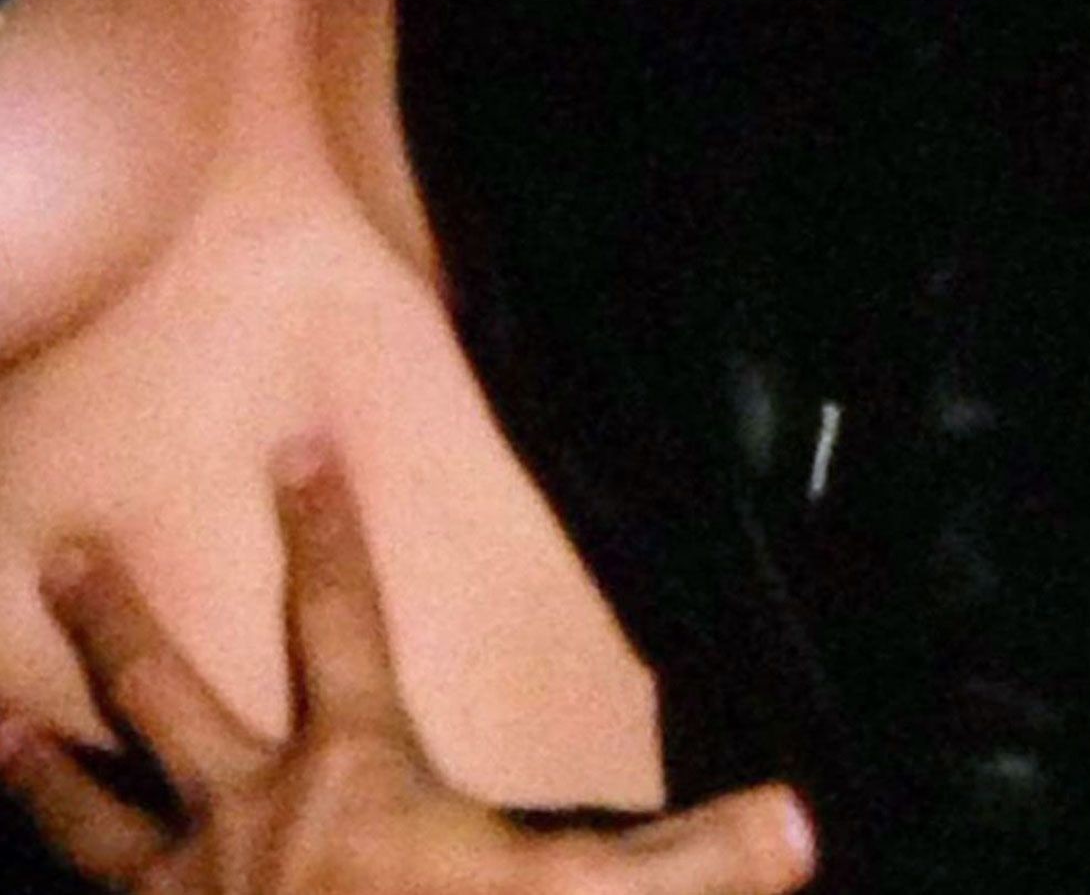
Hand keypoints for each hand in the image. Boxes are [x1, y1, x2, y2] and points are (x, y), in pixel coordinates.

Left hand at [0, 437, 816, 894]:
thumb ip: (684, 863)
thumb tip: (800, 819)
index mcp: (349, 774)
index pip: (339, 619)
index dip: (326, 529)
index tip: (297, 449)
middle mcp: (240, 817)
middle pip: (167, 693)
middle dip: (117, 617)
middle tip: (63, 550)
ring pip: (89, 813)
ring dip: (42, 771)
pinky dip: (51, 878)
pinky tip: (19, 874)